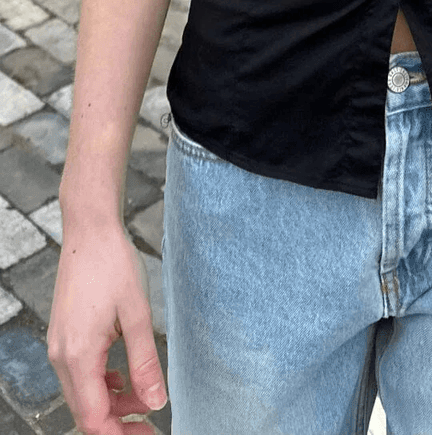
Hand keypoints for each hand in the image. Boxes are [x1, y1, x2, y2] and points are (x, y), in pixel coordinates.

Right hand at [47, 219, 167, 433]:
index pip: (94, 419)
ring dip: (112, 402)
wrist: (91, 230)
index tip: (150, 432)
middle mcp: (62, 356)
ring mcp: (60, 346)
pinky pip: (80, 374)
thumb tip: (158, 402)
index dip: (122, 433)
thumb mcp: (138, 314)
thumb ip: (146, 362)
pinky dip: (102, 382)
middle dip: (119, 422)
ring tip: (145, 393)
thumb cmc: (114, 264)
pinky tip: (123, 375)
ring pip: (83, 394)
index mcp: (78, 356)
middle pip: (86, 412)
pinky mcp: (64, 336)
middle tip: (151, 421)